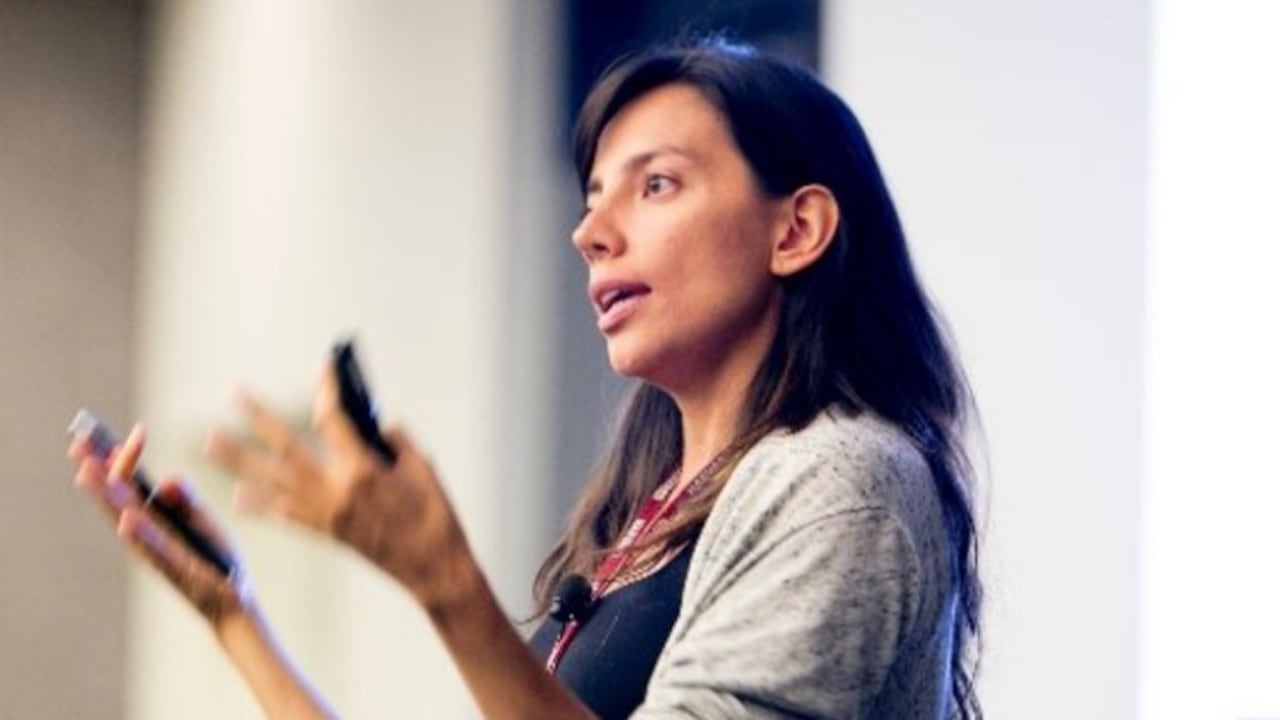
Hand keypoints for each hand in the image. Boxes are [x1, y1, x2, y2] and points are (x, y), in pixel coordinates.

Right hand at [68, 426, 251, 627]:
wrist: (234, 598)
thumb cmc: (215, 558)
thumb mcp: (202, 521)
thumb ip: (186, 499)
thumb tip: (166, 480)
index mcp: (153, 519)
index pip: (131, 483)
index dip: (128, 458)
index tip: (136, 431)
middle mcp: (146, 534)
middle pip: (115, 498)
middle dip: (97, 470)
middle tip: (79, 441)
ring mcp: (156, 552)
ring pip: (124, 520)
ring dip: (105, 497)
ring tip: (86, 471)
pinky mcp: (175, 568)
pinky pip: (154, 550)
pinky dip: (140, 534)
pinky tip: (126, 518)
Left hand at [206, 367, 472, 608]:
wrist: (433, 567)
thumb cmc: (435, 514)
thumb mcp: (423, 468)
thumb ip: (395, 440)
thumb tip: (370, 423)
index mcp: (363, 470)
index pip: (334, 419)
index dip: (326, 390)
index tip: (322, 368)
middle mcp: (335, 491)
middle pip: (288, 447)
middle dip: (259, 419)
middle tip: (236, 396)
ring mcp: (326, 514)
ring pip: (274, 481)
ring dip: (239, 461)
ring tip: (212, 443)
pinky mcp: (327, 533)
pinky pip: (285, 516)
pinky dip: (261, 506)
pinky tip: (238, 496)